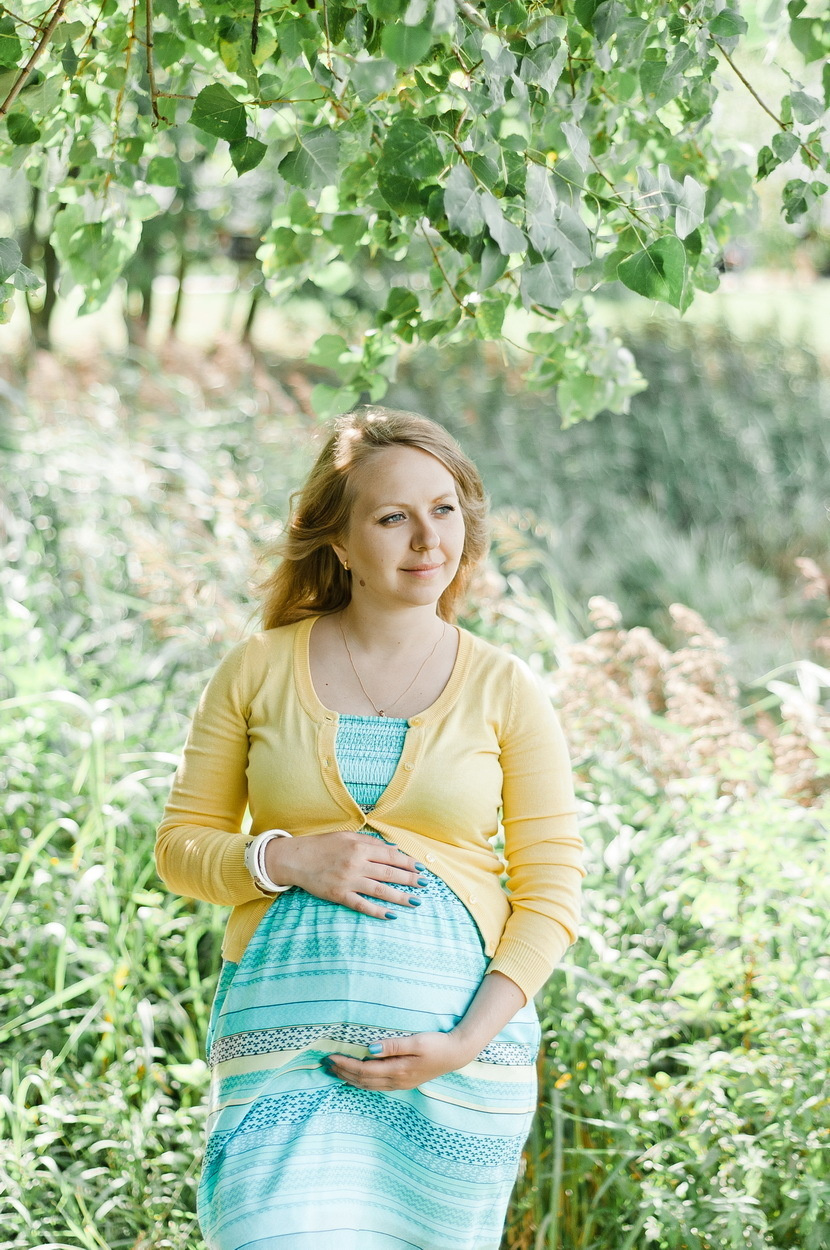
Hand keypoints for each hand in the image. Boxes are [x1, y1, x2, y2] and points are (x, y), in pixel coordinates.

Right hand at [264, 830, 427, 917]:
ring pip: (380, 890)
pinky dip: (377, 911)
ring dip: (400, 897)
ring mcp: (348, 881)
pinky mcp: (339, 895)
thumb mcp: (347, 836)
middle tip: (425, 885)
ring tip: (415, 902)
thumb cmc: (323, 845)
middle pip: (389, 873)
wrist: (295, 858)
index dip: (408, 862)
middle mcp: (356, 863)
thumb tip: (394, 849)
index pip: (390, 856)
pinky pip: (362, 905)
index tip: (421, 868)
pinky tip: (391, 915)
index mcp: (359, 847)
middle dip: (410, 880)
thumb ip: (371, 842)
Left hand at [322, 1032, 474, 1090]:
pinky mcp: (404, 1081)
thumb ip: (393, 1045)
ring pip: (368, 1086)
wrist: (457, 1054)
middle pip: (363, 1080)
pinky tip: (356, 1079)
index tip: (330, 1057)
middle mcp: (397, 1081)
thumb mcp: (417, 1041)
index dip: (345, 1065)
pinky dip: (362, 1082)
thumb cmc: (438, 1044)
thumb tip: (370, 1049)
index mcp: (398, 1071)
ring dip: (349, 1078)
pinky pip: (376, 1086)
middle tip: (324, 1065)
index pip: (364, 1071)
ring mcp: (400, 1083)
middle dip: (342, 1072)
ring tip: (334, 1072)